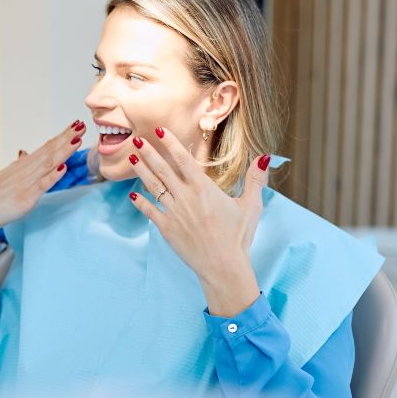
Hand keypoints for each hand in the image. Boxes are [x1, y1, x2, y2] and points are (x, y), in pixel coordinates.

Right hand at [0, 120, 86, 262]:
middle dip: (65, 138)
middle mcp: (25, 171)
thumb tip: (24, 152)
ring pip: (47, 164)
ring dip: (62, 151)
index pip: (45, 148)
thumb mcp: (6, 177)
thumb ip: (18, 166)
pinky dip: (52, 175)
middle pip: (48, 152)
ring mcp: (25, 184)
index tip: (75, 125)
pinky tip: (62, 166)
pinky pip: (41, 185)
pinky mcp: (25, 198)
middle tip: (81, 124)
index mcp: (22, 166)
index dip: (60, 137)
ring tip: (76, 139)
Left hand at [126, 127, 271, 317]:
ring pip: (153, 187)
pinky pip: (150, 211)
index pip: (184, 160)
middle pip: (163, 169)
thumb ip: (255, 180)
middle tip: (138, 139)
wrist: (223, 266)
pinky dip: (140, 201)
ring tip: (131, 157)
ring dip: (141, 171)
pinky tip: (132, 193)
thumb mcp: (251, 206)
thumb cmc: (239, 237)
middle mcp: (186, 197)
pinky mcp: (167, 229)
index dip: (170, 143)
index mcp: (204, 189)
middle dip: (149, 153)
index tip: (159, 131)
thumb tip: (265, 157)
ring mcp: (174, 213)